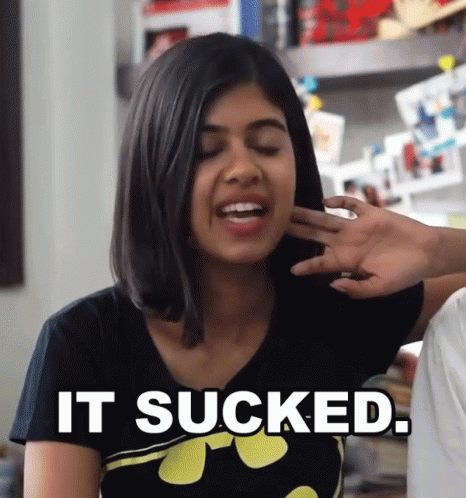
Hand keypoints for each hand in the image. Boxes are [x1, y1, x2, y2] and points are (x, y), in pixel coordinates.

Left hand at [287, 196, 439, 298]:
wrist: (427, 253)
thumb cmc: (405, 273)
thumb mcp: (380, 288)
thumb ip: (357, 289)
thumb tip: (333, 285)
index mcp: (347, 261)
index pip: (321, 264)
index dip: (306, 266)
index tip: (291, 270)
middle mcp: (346, 243)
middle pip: (315, 236)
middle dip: (297, 231)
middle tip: (275, 226)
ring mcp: (356, 227)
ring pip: (326, 219)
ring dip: (308, 214)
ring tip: (289, 209)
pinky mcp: (370, 214)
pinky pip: (351, 204)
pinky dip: (339, 201)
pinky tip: (327, 202)